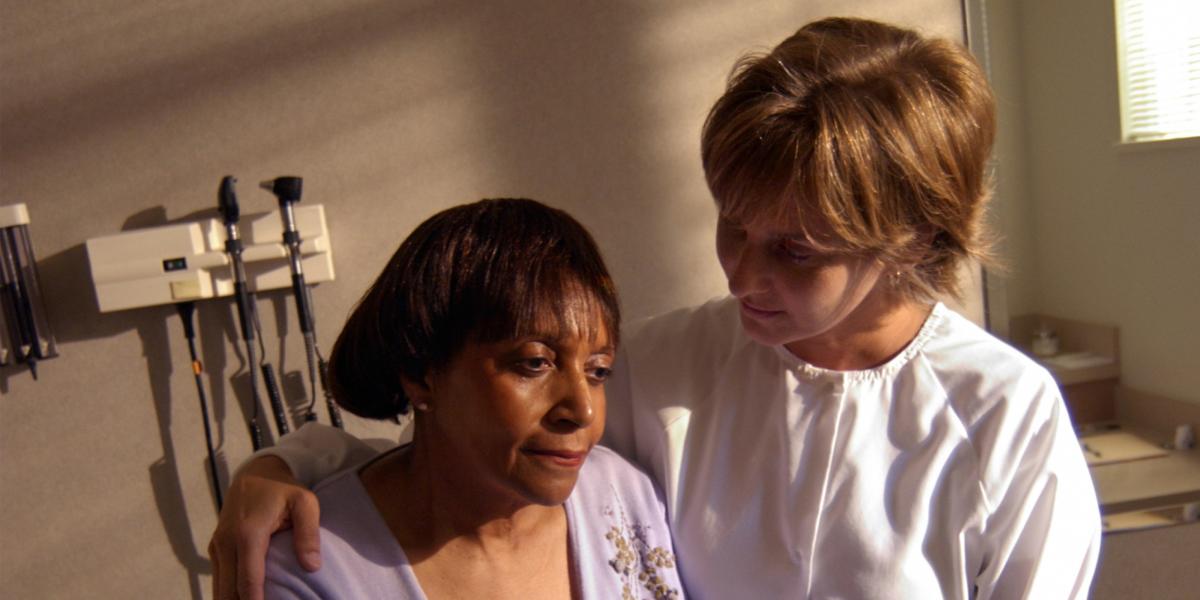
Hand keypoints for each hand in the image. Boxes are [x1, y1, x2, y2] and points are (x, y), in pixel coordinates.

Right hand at [209, 456, 321, 599]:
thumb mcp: (305, 502)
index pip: (248, 580)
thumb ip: (309, 533)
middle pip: (228, 591)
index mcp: (248, 533)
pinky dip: (228, 594)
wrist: (256, 474)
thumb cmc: (284, 490)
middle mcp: (226, 542)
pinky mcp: (215, 549)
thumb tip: (312, 566)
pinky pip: (219, 579)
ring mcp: (217, 546)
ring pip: (219, 588)